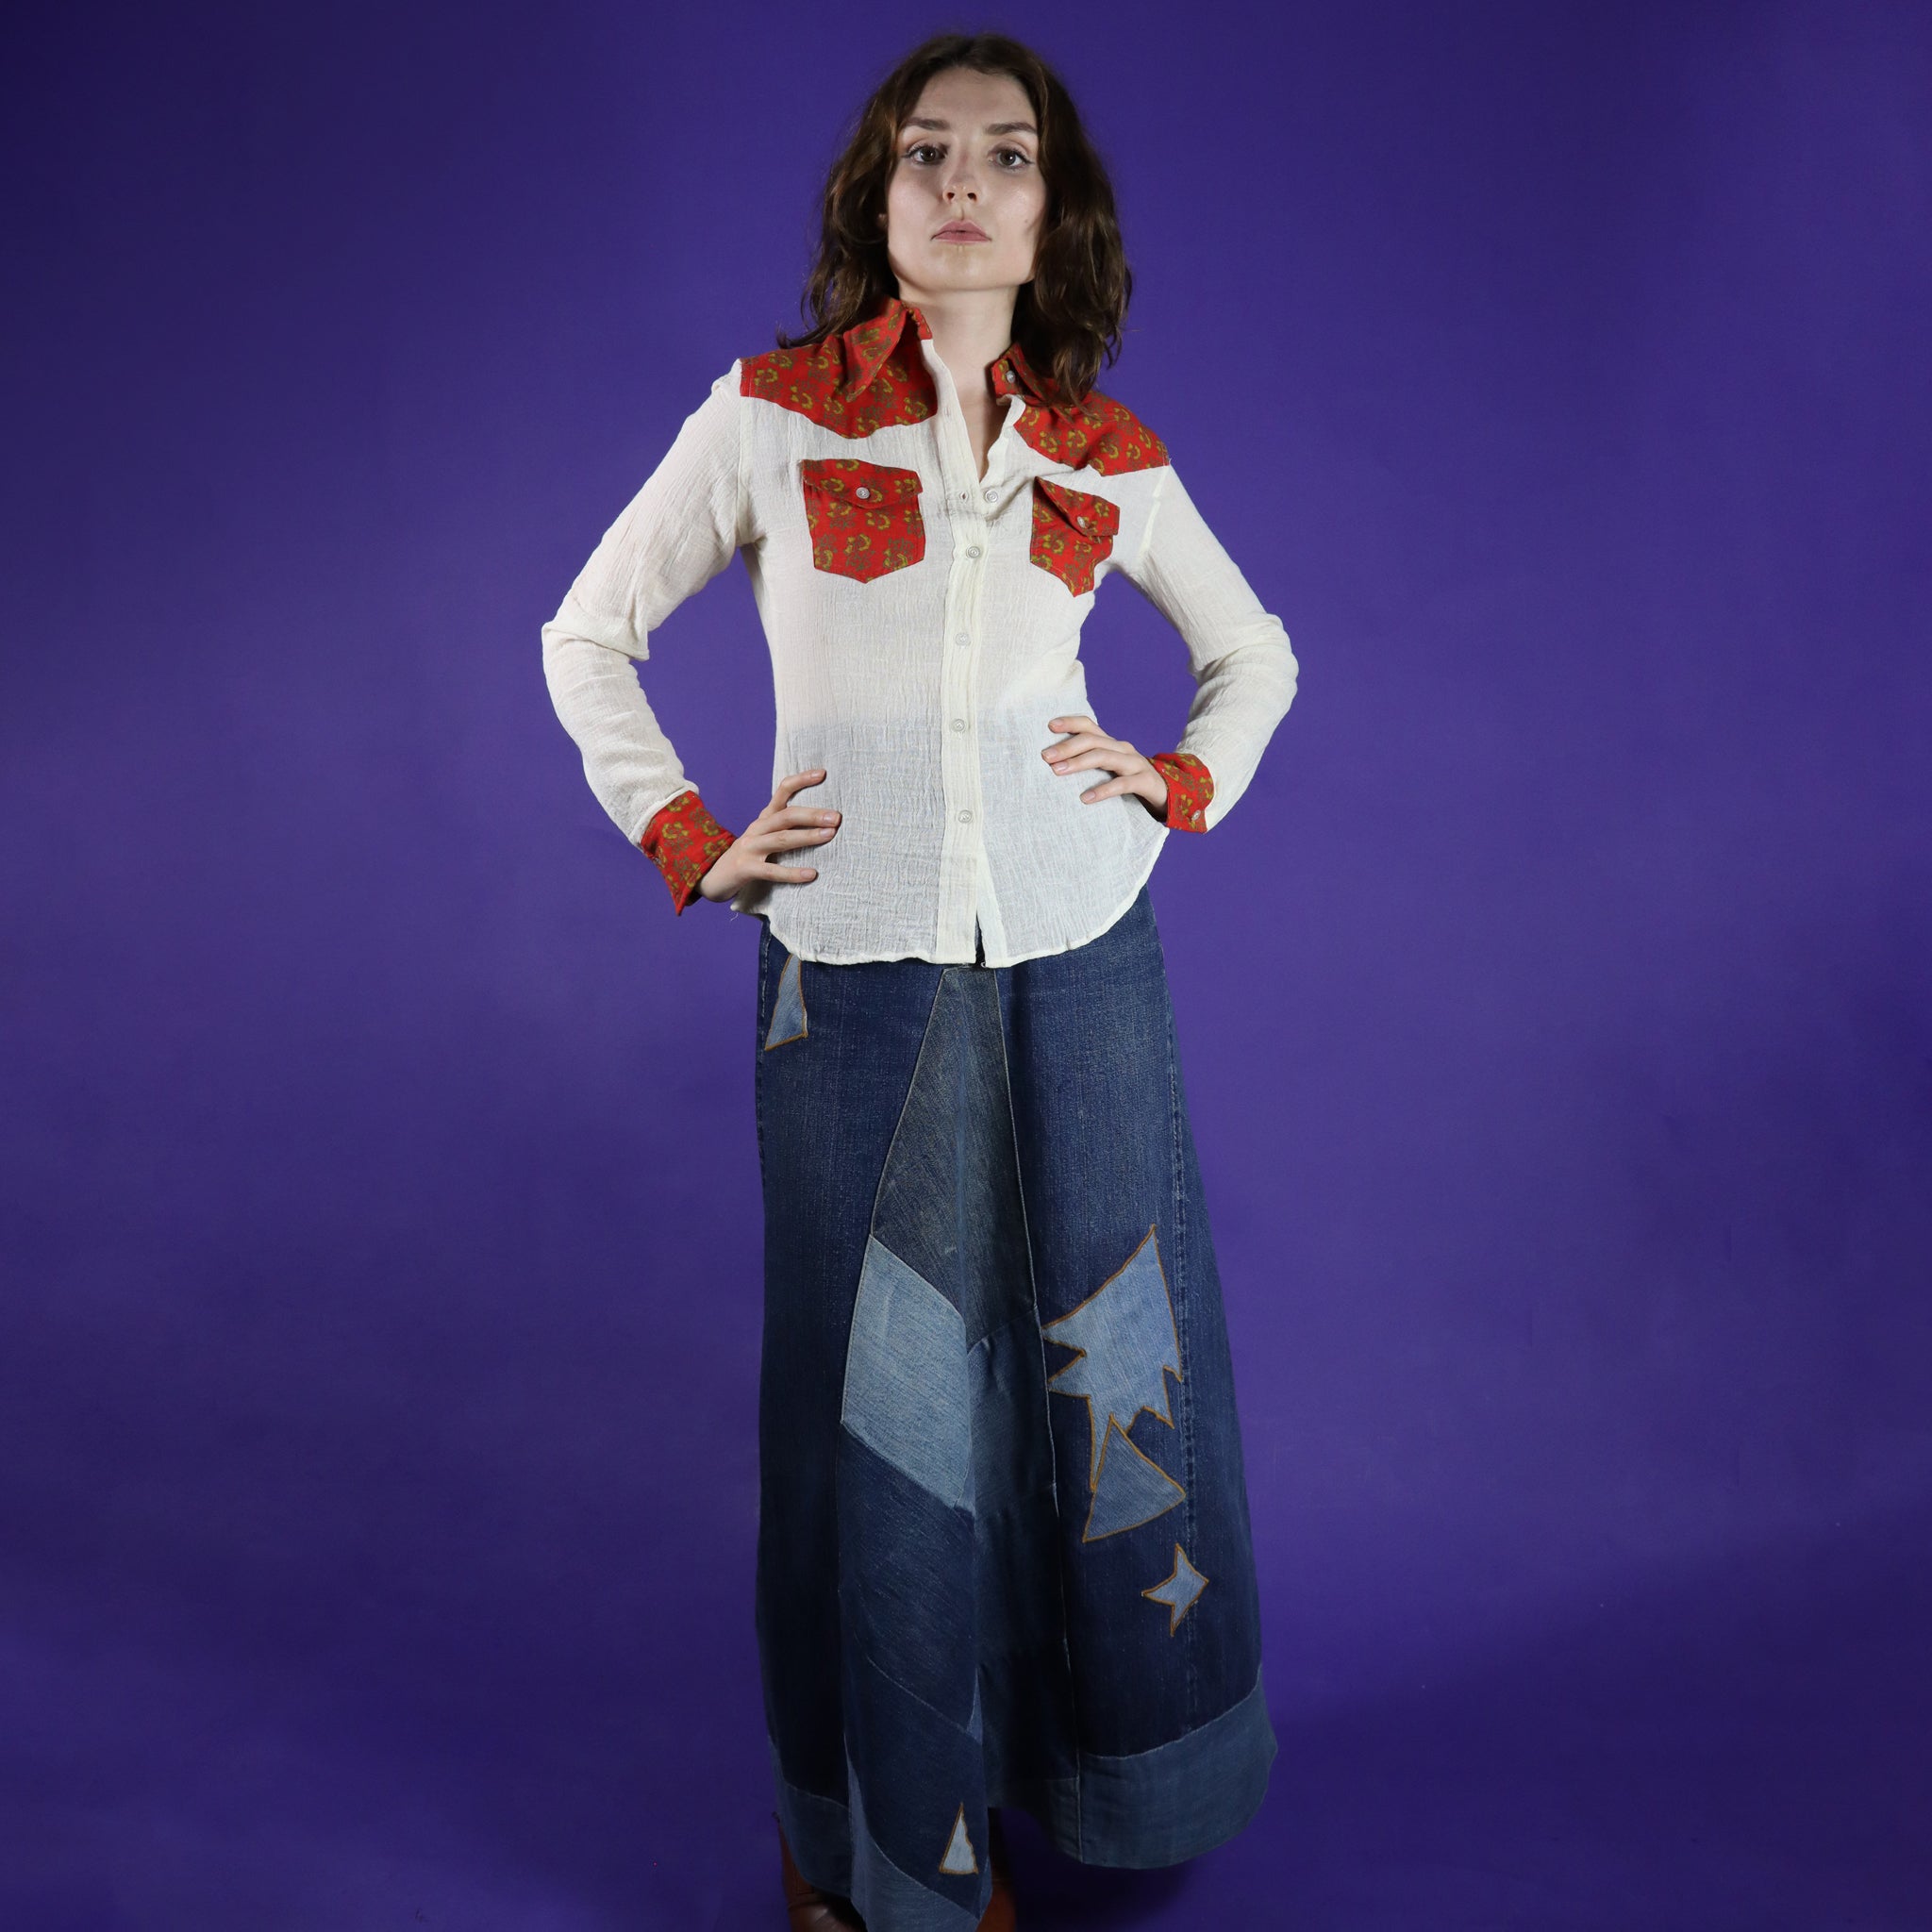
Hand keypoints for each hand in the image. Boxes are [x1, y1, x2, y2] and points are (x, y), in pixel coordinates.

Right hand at [698, 768, 838, 900]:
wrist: (712, 877)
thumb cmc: (748, 856)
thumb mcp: (765, 836)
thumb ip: (786, 828)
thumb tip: (823, 822)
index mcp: (764, 818)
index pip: (782, 791)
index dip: (801, 780)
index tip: (823, 773)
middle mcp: (757, 829)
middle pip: (786, 816)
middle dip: (812, 815)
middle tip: (836, 817)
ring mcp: (750, 848)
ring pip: (781, 840)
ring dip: (807, 837)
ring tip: (829, 835)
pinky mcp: (746, 869)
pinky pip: (772, 871)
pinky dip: (793, 873)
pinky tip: (811, 874)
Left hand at [1041, 715, 1168, 817]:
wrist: (1166, 793)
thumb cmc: (1128, 781)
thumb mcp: (1108, 769)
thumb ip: (1089, 764)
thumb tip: (1053, 766)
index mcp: (1111, 744)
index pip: (1089, 726)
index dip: (1070, 722)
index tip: (1049, 726)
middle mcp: (1122, 749)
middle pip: (1093, 740)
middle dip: (1067, 747)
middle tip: (1045, 757)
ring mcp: (1135, 763)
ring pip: (1104, 757)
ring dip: (1079, 763)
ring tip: (1058, 771)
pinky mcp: (1144, 781)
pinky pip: (1122, 784)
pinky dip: (1102, 790)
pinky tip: (1085, 798)